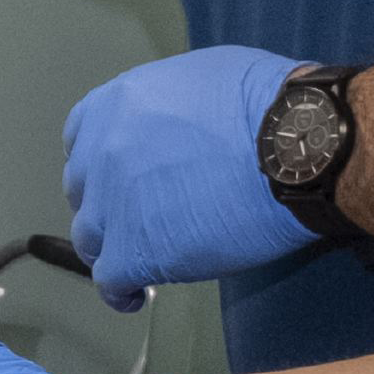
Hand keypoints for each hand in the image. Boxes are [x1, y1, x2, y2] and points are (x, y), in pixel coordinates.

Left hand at [59, 44, 304, 304]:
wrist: (291, 147)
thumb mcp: (201, 78)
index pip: (81, 141)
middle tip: (137, 221)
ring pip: (91, 239)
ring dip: (112, 250)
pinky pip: (110, 281)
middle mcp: (101, 152)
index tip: (118, 181)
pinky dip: (120, 292)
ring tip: (137, 262)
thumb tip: (175, 129)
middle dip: (107, 208)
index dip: (101, 166)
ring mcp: (113, 204)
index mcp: (116, 104)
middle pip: (84, 192)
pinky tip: (135, 296)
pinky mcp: (134, 251)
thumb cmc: (265, 104)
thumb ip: (168, 108)